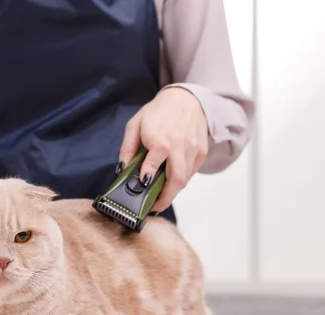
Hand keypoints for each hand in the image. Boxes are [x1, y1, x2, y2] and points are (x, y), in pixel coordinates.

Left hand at [118, 87, 208, 211]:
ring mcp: (193, 150)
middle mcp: (180, 147)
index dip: (146, 183)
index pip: (152, 168)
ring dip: (173, 192)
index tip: (140, 192)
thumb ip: (127, 148)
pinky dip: (182, 180)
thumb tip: (122, 169)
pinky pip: (192, 173)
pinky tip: (172, 182)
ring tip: (161, 198)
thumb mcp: (135, 125)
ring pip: (185, 180)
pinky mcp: (202, 152)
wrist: (185, 98)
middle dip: (165, 198)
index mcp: (161, 141)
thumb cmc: (158, 111)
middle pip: (175, 181)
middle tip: (154, 206)